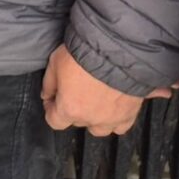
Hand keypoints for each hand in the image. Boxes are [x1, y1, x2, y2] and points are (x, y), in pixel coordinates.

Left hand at [41, 45, 171, 136]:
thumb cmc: (88, 53)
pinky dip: (116, 119)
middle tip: (74, 92)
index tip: (52, 99)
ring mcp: (113, 118)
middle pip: (77, 122)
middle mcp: (92, 118)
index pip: (54, 121)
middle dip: (73, 108)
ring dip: (94, 118)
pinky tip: (113, 106)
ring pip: (100, 128)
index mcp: (70, 108)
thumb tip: (47, 94)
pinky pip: (122, 125)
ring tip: (94, 102)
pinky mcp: (131, 113)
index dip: (50, 108)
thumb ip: (49, 84)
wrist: (120, 50)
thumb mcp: (56, 62)